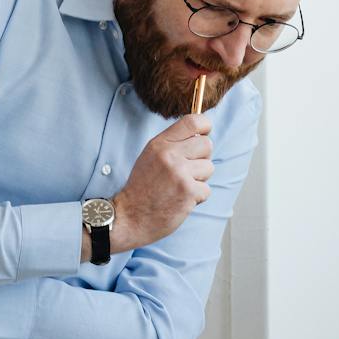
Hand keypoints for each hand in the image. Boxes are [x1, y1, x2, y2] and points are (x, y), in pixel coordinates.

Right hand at [112, 114, 213, 251]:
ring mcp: (180, 173)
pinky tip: (181, 199)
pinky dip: (197, 197)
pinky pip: (206, 189)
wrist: (129, 216)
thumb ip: (173, 144)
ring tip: (180, 187)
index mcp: (160, 144)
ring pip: (209, 167)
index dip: (205, 125)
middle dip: (202, 158)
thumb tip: (201, 134)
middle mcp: (170, 155)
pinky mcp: (188, 191)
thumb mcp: (151, 157)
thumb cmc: (142, 187)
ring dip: (199, 180)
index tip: (205, 133)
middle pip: (207, 144)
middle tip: (188, 170)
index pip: (192, 122)